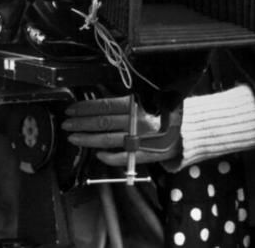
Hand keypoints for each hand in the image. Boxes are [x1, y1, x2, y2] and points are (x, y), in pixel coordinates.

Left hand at [61, 95, 181, 165]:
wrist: (187, 128)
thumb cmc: (165, 111)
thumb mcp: (145, 99)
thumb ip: (124, 100)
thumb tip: (99, 97)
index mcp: (135, 105)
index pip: (103, 106)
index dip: (84, 108)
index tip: (71, 109)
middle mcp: (134, 122)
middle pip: (101, 123)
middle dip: (80, 123)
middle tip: (66, 124)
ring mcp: (138, 140)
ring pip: (106, 140)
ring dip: (86, 139)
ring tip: (73, 138)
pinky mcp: (142, 155)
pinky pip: (120, 157)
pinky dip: (106, 157)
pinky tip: (96, 154)